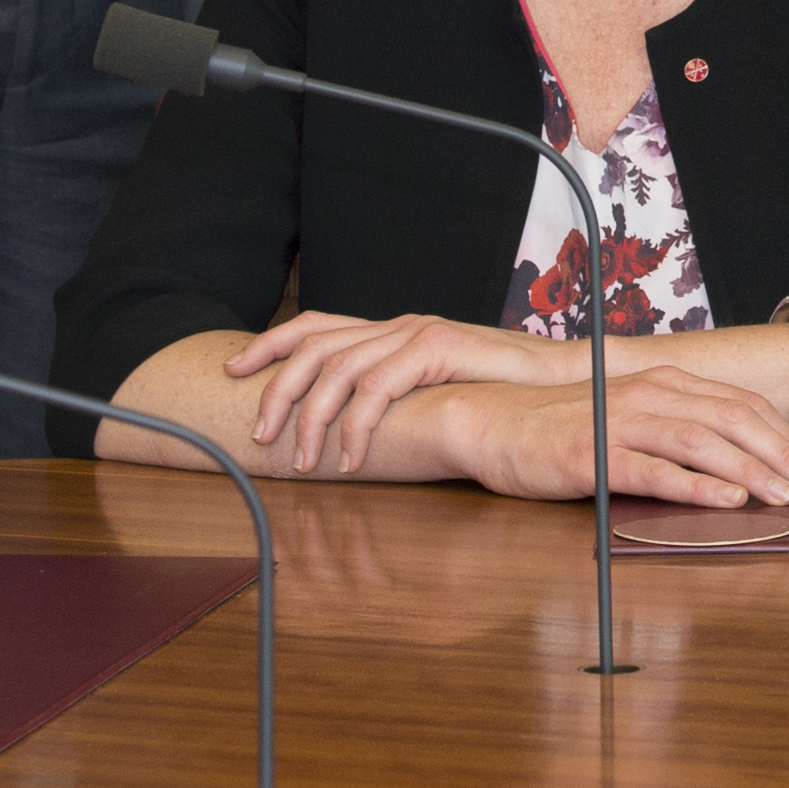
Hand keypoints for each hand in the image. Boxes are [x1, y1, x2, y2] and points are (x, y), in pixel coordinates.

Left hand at [224, 308, 550, 476]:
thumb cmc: (497, 392)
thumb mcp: (434, 392)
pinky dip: (356, 426)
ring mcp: (417, 332)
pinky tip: (351, 459)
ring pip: (338, 370)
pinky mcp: (438, 348)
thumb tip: (346, 428)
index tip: (232, 369)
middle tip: (260, 437)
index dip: (268, 343)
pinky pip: (378, 387)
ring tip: (305, 463)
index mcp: (391, 329)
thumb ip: (395, 396)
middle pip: (314, 347)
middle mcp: (398, 324)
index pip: (314, 325)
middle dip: (276, 391)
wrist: (556, 380)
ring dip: (312, 420)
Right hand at [426, 364, 788, 509]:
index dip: (782, 436)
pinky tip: (726, 500)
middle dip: (780, 455)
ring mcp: (621, 424)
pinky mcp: (596, 457)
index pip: (741, 405)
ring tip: (782, 497)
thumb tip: (736, 461)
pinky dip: (697, 485)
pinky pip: (656, 471)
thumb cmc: (565, 428)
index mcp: (664, 383)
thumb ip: (676, 428)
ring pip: (702, 443)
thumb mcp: (630, 418)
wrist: (494, 424)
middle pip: (733, 420)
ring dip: (750, 471)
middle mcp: (649, 395)